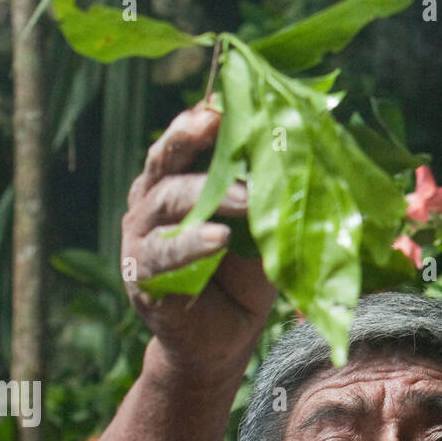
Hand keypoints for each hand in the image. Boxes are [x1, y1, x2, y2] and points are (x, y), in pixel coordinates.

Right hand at [121, 101, 276, 373]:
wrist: (224, 338)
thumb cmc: (245, 275)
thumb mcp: (261, 226)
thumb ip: (265, 191)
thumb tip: (299, 147)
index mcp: (179, 179)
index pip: (187, 140)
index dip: (203, 119)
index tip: (227, 102)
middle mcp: (152, 200)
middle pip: (166, 159)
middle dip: (192, 138)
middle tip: (219, 123)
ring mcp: (142, 235)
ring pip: (165, 200)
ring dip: (206, 195)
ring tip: (243, 199)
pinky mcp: (142, 274)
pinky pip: (164, 252)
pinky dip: (191, 244)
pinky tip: (217, 239)